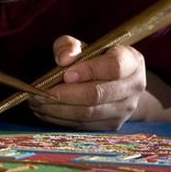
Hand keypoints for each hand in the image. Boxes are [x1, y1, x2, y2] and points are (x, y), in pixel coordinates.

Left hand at [28, 35, 146, 129]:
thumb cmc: (95, 58)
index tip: (65, 74)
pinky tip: (45, 111)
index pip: (114, 67)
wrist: (116, 83)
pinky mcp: (113, 125)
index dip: (89, 70)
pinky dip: (61, 119)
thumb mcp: (83, 45)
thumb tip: (63, 59)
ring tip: (36, 103)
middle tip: (39, 93)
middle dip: (64, 95)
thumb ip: (70, 46)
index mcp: (131, 61)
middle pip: (98, 95)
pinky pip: (84, 125)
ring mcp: (126, 109)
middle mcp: (134, 86)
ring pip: (88, 113)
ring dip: (58, 109)